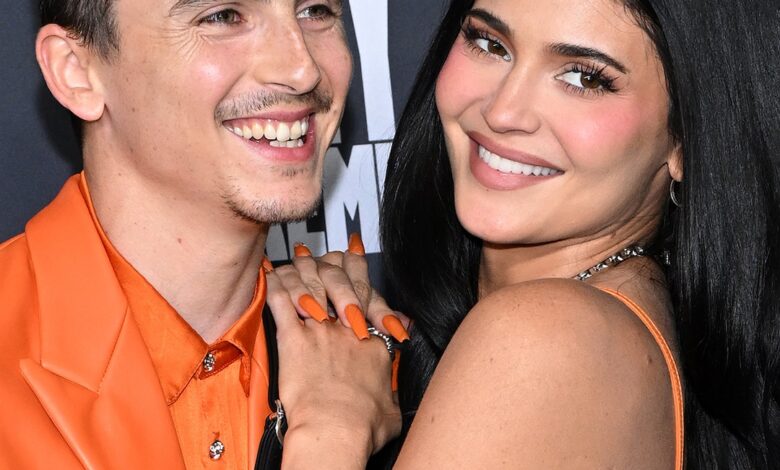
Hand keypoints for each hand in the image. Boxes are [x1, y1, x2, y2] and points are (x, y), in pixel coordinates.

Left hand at [264, 237, 401, 468]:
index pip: (368, 293)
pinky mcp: (293, 338)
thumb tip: (394, 381)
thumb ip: (392, 383)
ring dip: (300, 268)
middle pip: (340, 278)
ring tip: (296, 256)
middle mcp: (347, 328)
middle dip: (332, 259)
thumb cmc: (364, 425)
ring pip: (309, 283)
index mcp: (372, 339)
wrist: (338, 428)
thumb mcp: (392, 405)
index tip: (354, 254)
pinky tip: (268, 273)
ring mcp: (319, 330)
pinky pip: (279, 301)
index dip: (360, 268)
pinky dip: (272, 284)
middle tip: (326, 248)